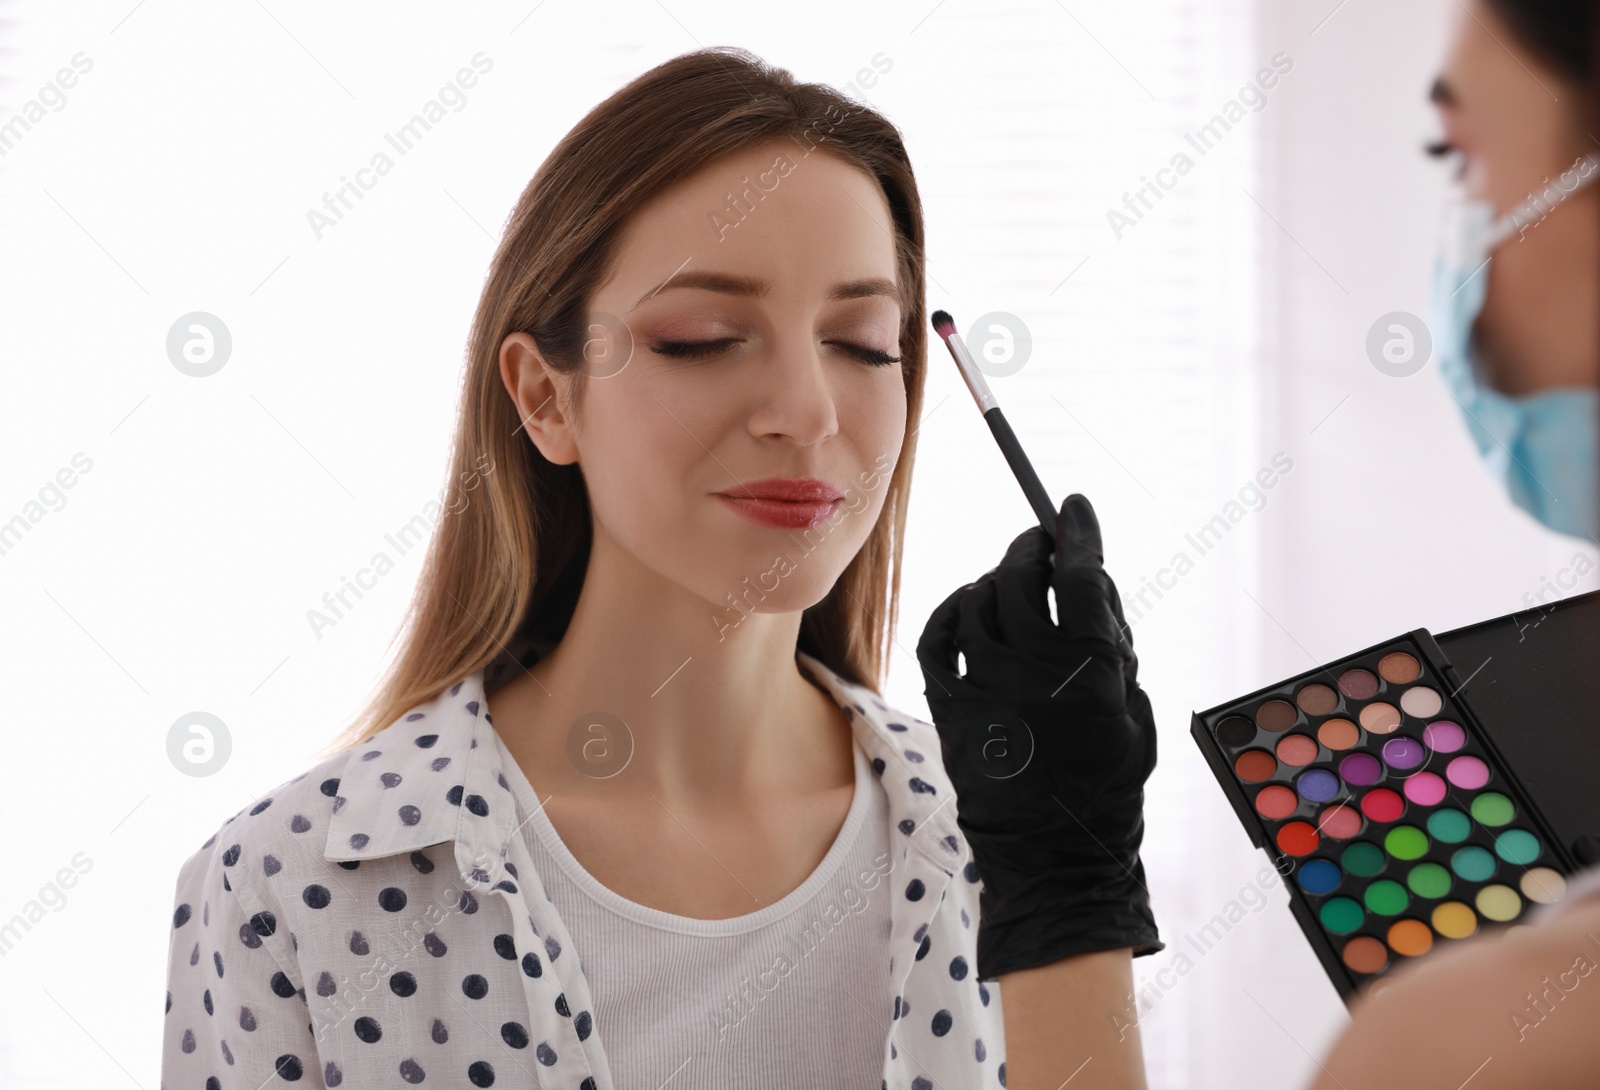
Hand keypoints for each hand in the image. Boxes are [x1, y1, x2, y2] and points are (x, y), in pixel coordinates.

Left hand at [916, 493, 1162, 979]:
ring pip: (977, 602)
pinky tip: (966, 607)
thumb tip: (1084, 579)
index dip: (1078, 532)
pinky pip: (938, 637)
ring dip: (993, 581)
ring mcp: (985, 689)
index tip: (1073, 508)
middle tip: (1039, 543)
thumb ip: (1112, 642)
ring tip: (1009, 583)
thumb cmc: (1105, 781)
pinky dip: (951, 611)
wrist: (1055, 854)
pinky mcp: (949, 709)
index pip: (1081, 575)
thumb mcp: (1133, 707)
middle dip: (1031, 548)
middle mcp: (1034, 673)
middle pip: (1020, 578)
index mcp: (1091, 672)